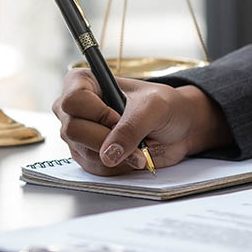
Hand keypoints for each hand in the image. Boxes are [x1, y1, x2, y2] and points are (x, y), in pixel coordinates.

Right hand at [52, 68, 232, 175]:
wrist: (178, 128)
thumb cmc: (165, 105)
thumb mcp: (153, 108)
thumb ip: (131, 128)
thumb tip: (109, 154)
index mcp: (85, 82)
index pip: (73, 100)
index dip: (96, 113)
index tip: (118, 116)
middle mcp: (76, 108)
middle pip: (72, 129)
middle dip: (106, 139)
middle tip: (133, 138)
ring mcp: (79, 133)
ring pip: (83, 152)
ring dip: (115, 156)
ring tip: (139, 148)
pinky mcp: (88, 154)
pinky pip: (93, 168)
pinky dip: (117, 167)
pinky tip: (132, 156)